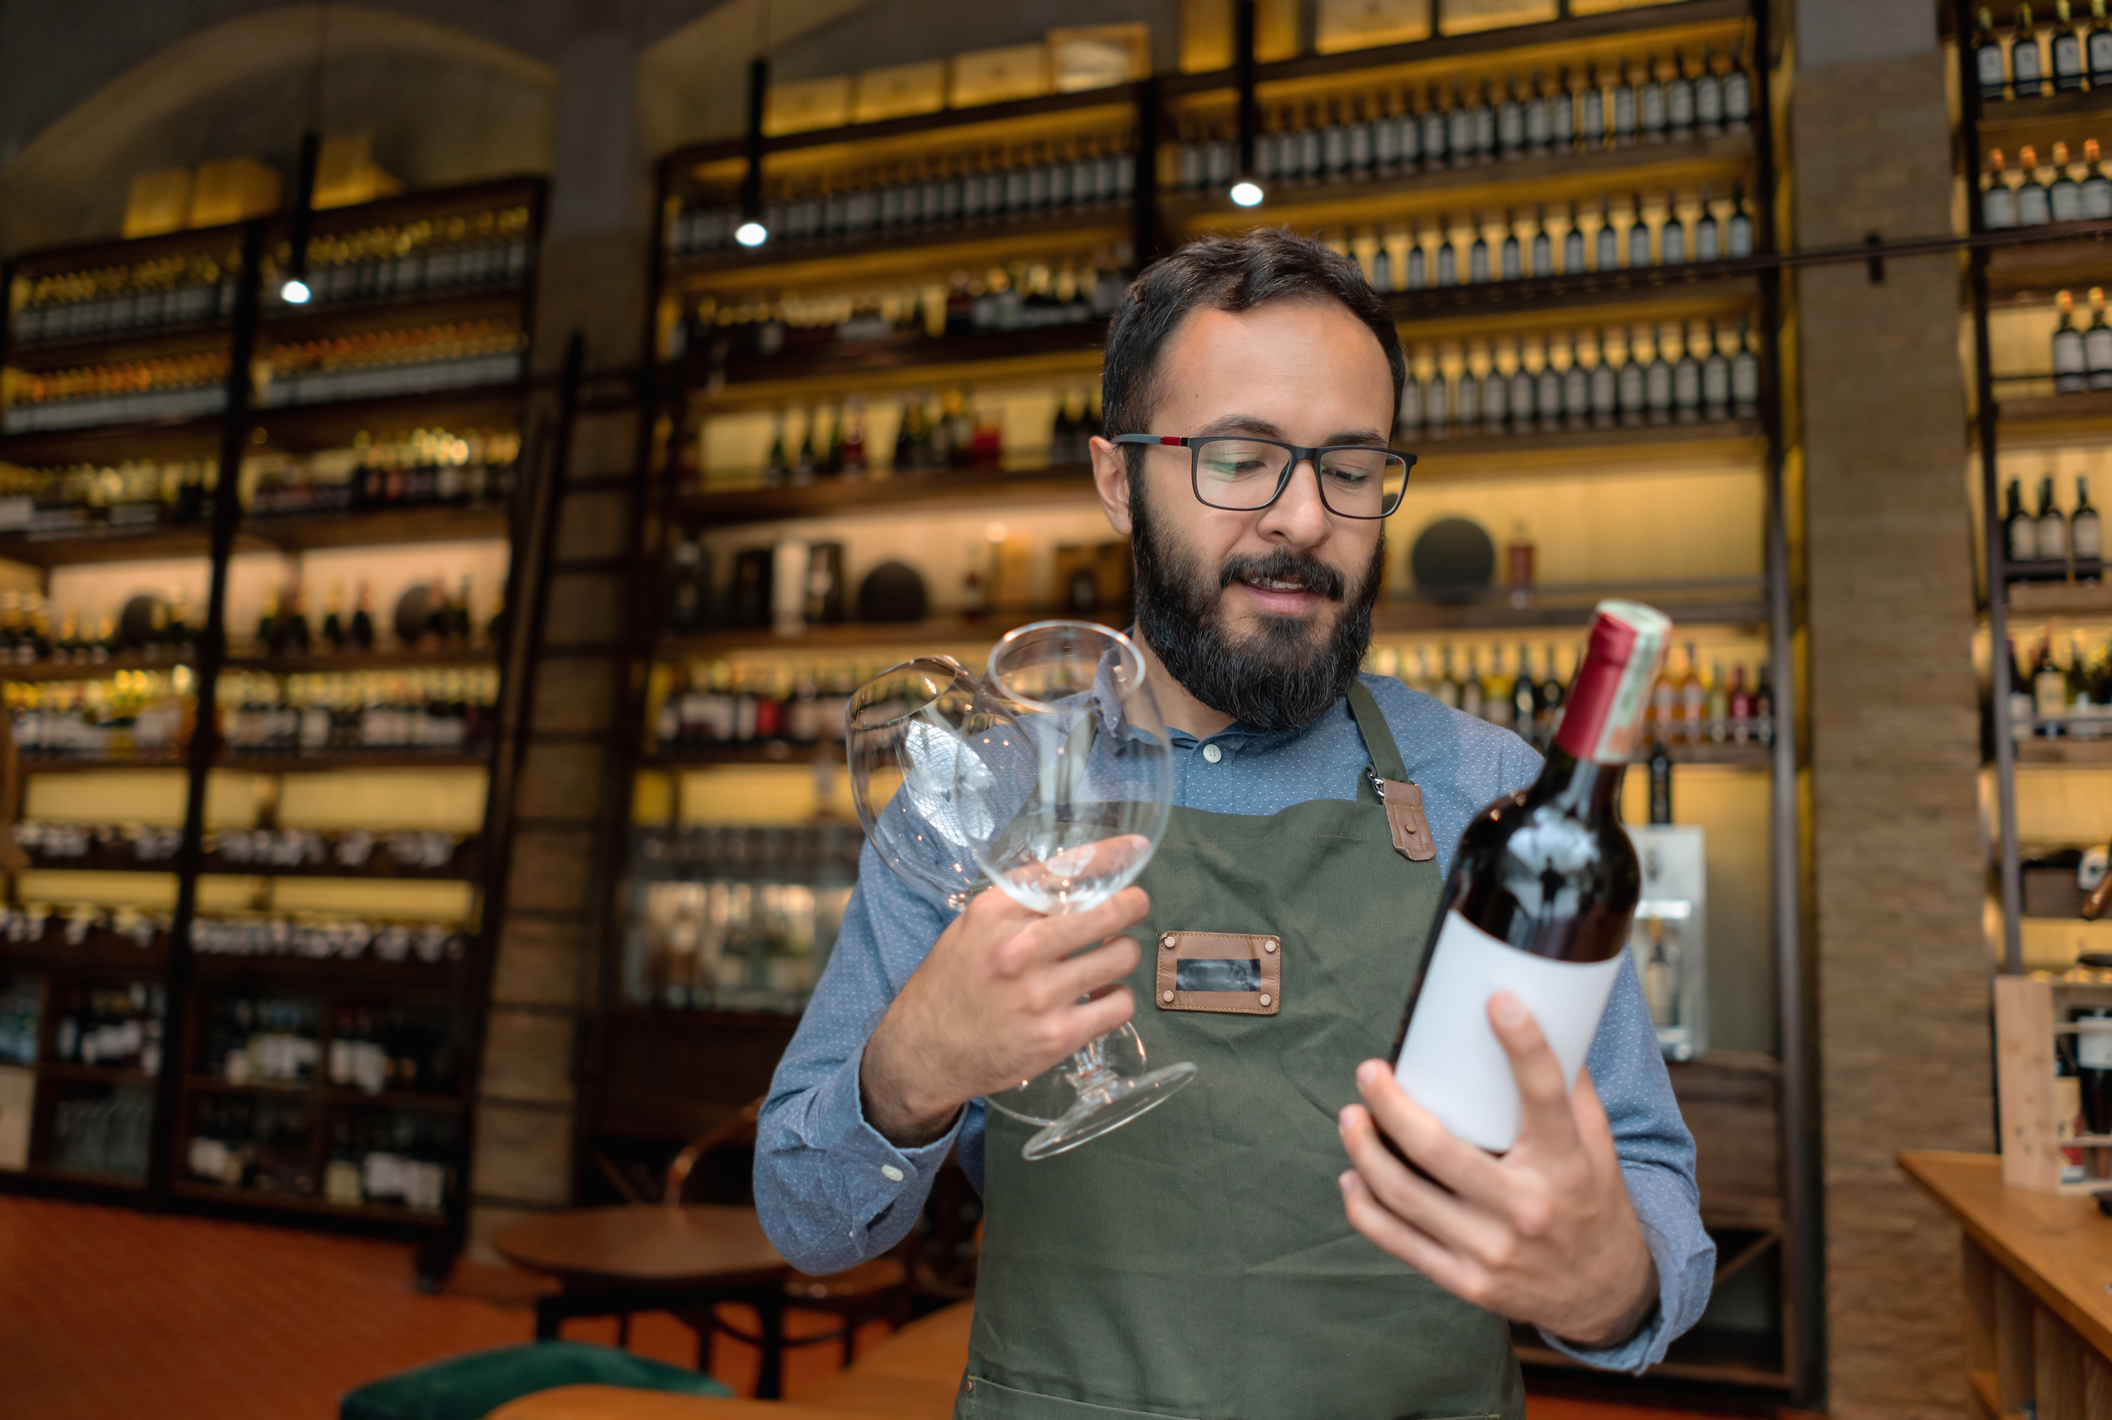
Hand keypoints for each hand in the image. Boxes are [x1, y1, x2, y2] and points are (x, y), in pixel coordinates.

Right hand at [861, 869, 1147, 1147]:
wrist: (924, 1052)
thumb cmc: (950, 984)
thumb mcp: (971, 928)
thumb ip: (1018, 904)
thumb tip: (1076, 879)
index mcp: (996, 913)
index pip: (1064, 871)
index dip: (1109, 855)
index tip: (1134, 847)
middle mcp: (1020, 948)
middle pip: (1108, 911)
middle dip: (1133, 903)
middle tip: (1136, 905)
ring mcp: (1041, 994)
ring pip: (1122, 956)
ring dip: (1123, 953)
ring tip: (1109, 957)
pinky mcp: (1058, 1036)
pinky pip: (1119, 1005)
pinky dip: (1118, 999)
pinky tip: (1102, 997)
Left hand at [1336, 991, 1658, 1349]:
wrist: (1605, 1294)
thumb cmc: (1592, 1202)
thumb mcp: (1598, 1146)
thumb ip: (1570, 1087)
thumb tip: (1544, 1015)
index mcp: (1566, 1166)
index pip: (1545, 1097)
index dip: (1524, 1045)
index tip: (1497, 1001)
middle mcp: (1527, 1209)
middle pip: (1439, 1150)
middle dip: (1392, 1105)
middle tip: (1370, 1071)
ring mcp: (1492, 1250)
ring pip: (1405, 1195)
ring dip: (1365, 1150)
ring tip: (1351, 1116)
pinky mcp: (1466, 1281)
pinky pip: (1398, 1241)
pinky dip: (1365, 1207)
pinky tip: (1352, 1176)